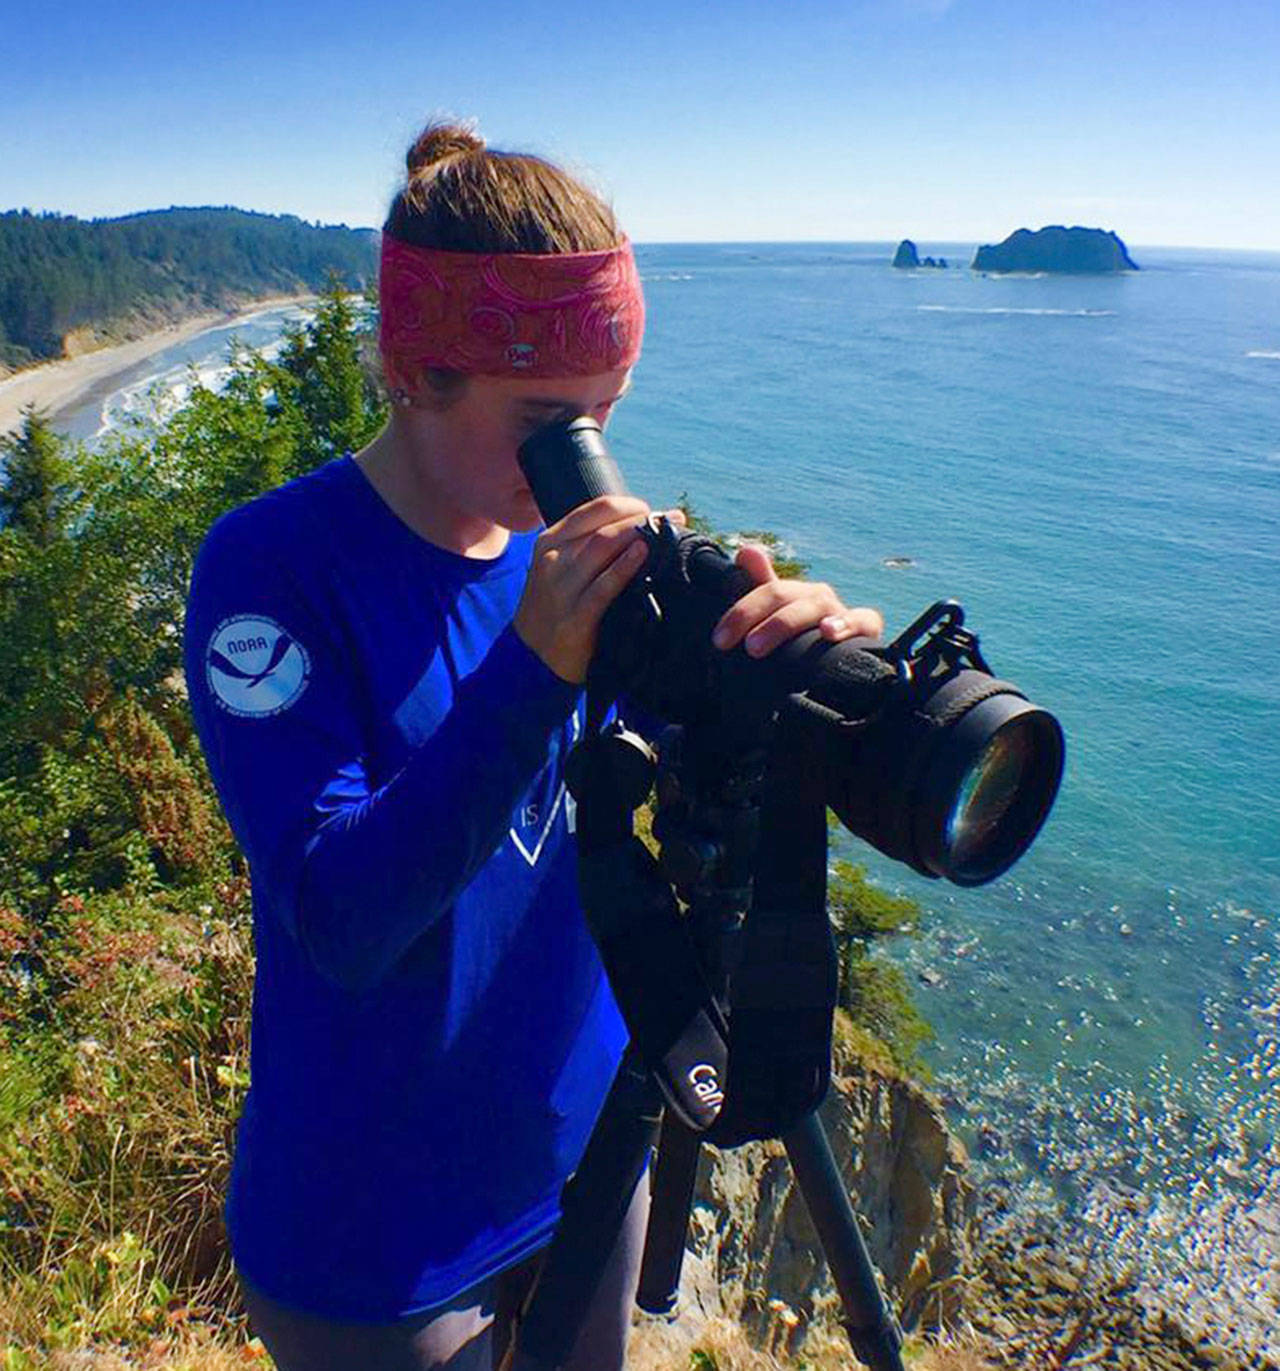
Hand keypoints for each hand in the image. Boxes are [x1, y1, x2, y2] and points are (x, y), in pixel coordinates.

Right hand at [514, 495, 653, 683]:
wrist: (530, 658)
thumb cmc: (556, 608)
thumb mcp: (560, 568)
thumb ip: (588, 547)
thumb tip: (637, 526)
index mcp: (550, 540)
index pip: (596, 509)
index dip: (630, 505)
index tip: (653, 512)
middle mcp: (553, 559)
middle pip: (605, 527)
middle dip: (642, 520)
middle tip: (671, 523)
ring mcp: (562, 588)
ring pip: (603, 547)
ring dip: (639, 537)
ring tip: (665, 536)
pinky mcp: (575, 617)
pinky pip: (603, 587)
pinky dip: (625, 567)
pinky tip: (644, 554)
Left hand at [709, 544, 882, 657]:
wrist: (842, 668)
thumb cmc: (803, 643)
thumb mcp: (777, 620)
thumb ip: (759, 587)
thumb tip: (746, 550)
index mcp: (793, 594)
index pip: (763, 590)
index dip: (740, 611)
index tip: (719, 641)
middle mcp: (815, 596)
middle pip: (782, 595)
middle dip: (754, 617)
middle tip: (741, 647)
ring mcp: (839, 610)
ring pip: (813, 605)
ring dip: (783, 623)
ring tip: (758, 646)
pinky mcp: (866, 628)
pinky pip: (863, 619)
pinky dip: (846, 623)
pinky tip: (827, 631)